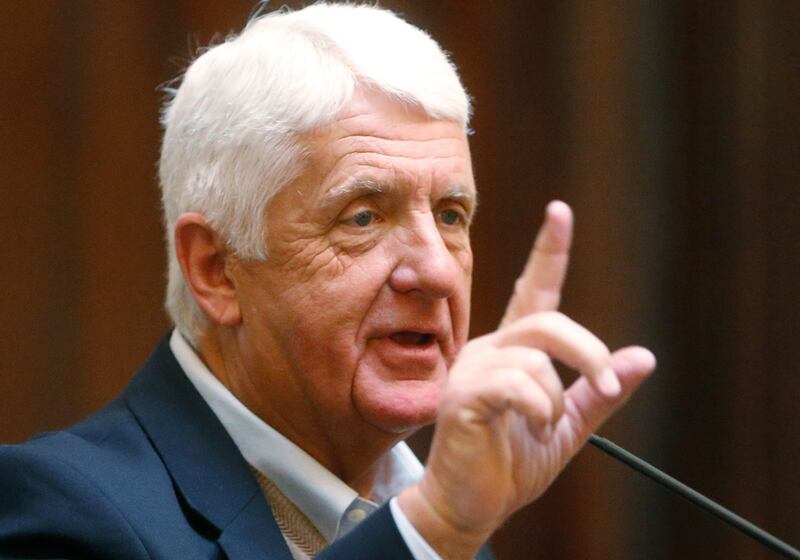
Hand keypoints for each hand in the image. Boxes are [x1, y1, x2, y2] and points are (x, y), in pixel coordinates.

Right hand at [399, 201, 655, 557]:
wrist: (471, 503)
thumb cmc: (512, 462)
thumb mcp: (568, 426)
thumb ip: (600, 393)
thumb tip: (644, 357)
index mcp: (512, 352)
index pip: (533, 292)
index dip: (549, 252)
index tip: (560, 211)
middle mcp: (489, 350)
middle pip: (546, 320)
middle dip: (588, 351)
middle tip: (607, 385)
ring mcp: (471, 370)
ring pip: (535, 358)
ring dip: (557, 397)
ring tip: (544, 426)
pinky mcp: (462, 396)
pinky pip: (515, 385)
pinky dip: (539, 409)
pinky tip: (531, 427)